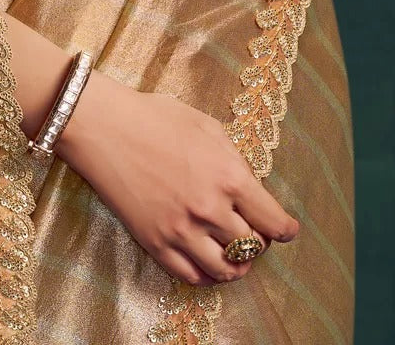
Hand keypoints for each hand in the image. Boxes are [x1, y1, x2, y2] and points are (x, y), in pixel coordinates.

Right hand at [57, 68, 299, 286]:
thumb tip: (249, 188)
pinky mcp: (156, 243)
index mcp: (230, 176)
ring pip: (226, 270)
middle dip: (260, 242)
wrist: (106, 127)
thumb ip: (234, 160)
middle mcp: (210, 209)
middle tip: (256, 235)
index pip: (273, 221)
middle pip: (252, 247)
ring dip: (237, 265)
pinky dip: (206, 274)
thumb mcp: (208, 127)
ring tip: (235, 256)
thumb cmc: (156, 117)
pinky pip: (191, 276)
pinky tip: (207, 262)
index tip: (288, 231)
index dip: (286, 229)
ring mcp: (182, 230)